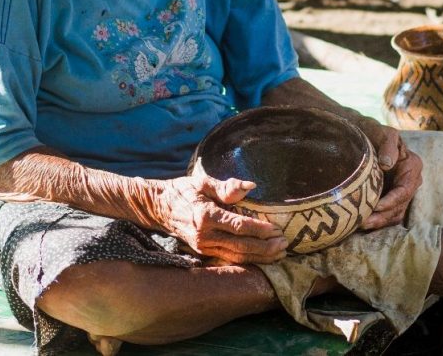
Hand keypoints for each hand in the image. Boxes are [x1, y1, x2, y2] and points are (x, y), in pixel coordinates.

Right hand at [155, 173, 287, 263]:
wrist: (157, 208)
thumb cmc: (182, 191)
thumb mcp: (202, 182)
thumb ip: (226, 186)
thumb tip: (251, 186)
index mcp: (205, 216)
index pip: (238, 226)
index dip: (259, 229)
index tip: (277, 229)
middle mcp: (204, 235)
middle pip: (240, 246)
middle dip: (265, 247)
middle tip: (285, 243)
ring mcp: (203, 247)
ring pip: (237, 257)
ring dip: (260, 257)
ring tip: (280, 253)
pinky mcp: (204, 253)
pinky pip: (229, 259)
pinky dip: (248, 261)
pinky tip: (263, 259)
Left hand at [356, 119, 422, 229]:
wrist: (366, 136)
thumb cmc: (375, 133)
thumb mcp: (384, 133)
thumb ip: (388, 145)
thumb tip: (387, 164)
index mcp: (413, 166)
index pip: (404, 190)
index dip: (391, 201)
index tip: (375, 206)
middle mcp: (411, 181)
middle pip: (400, 206)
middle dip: (383, 216)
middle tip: (363, 222)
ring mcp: (402, 192)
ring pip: (395, 214)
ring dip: (379, 222)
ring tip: (360, 225)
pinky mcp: (393, 199)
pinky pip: (389, 215)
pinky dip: (378, 221)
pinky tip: (362, 224)